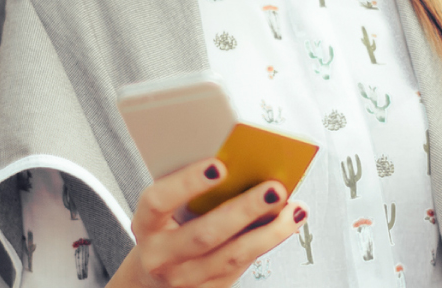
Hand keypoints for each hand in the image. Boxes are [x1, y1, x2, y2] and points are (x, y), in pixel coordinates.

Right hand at [107, 159, 306, 287]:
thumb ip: (194, 192)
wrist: (153, 278)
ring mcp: (184, 279)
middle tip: (275, 189)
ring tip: (294, 210)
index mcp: (146, 225)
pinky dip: (268, 243)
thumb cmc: (167, 231)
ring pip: (233, 256)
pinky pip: (243, 267)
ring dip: (270, 232)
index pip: (158, 201)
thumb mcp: (168, 210)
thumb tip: (244, 166)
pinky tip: (287, 225)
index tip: (218, 165)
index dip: (186, 183)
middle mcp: (161, 256)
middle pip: (205, 234)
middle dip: (245, 210)